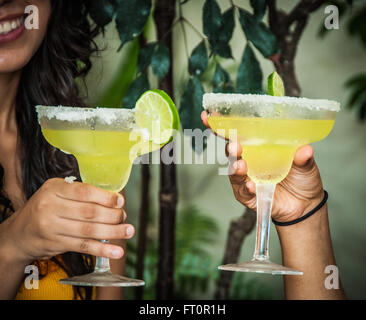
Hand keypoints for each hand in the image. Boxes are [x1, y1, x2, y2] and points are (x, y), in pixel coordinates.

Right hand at [1, 178, 133, 262]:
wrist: (19, 234)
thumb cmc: (44, 209)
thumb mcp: (55, 192)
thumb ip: (79, 193)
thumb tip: (112, 199)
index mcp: (54, 189)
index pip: (84, 192)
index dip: (106, 197)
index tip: (120, 201)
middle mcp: (50, 206)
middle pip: (89, 212)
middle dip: (112, 215)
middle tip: (124, 217)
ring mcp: (52, 227)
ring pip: (89, 230)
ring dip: (113, 232)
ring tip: (128, 231)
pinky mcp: (56, 244)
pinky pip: (84, 246)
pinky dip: (102, 249)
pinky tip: (116, 250)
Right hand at [201, 111, 324, 222]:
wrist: (305, 205)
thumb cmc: (302, 178)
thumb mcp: (306, 165)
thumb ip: (303, 158)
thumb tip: (305, 150)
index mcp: (258, 147)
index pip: (238, 133)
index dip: (222, 125)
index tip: (208, 115)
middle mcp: (249, 160)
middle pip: (231, 150)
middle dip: (230, 147)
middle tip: (234, 145)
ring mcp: (247, 178)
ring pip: (234, 171)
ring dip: (236, 167)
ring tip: (241, 165)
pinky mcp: (248, 195)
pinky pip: (243, 191)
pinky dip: (246, 188)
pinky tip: (251, 186)